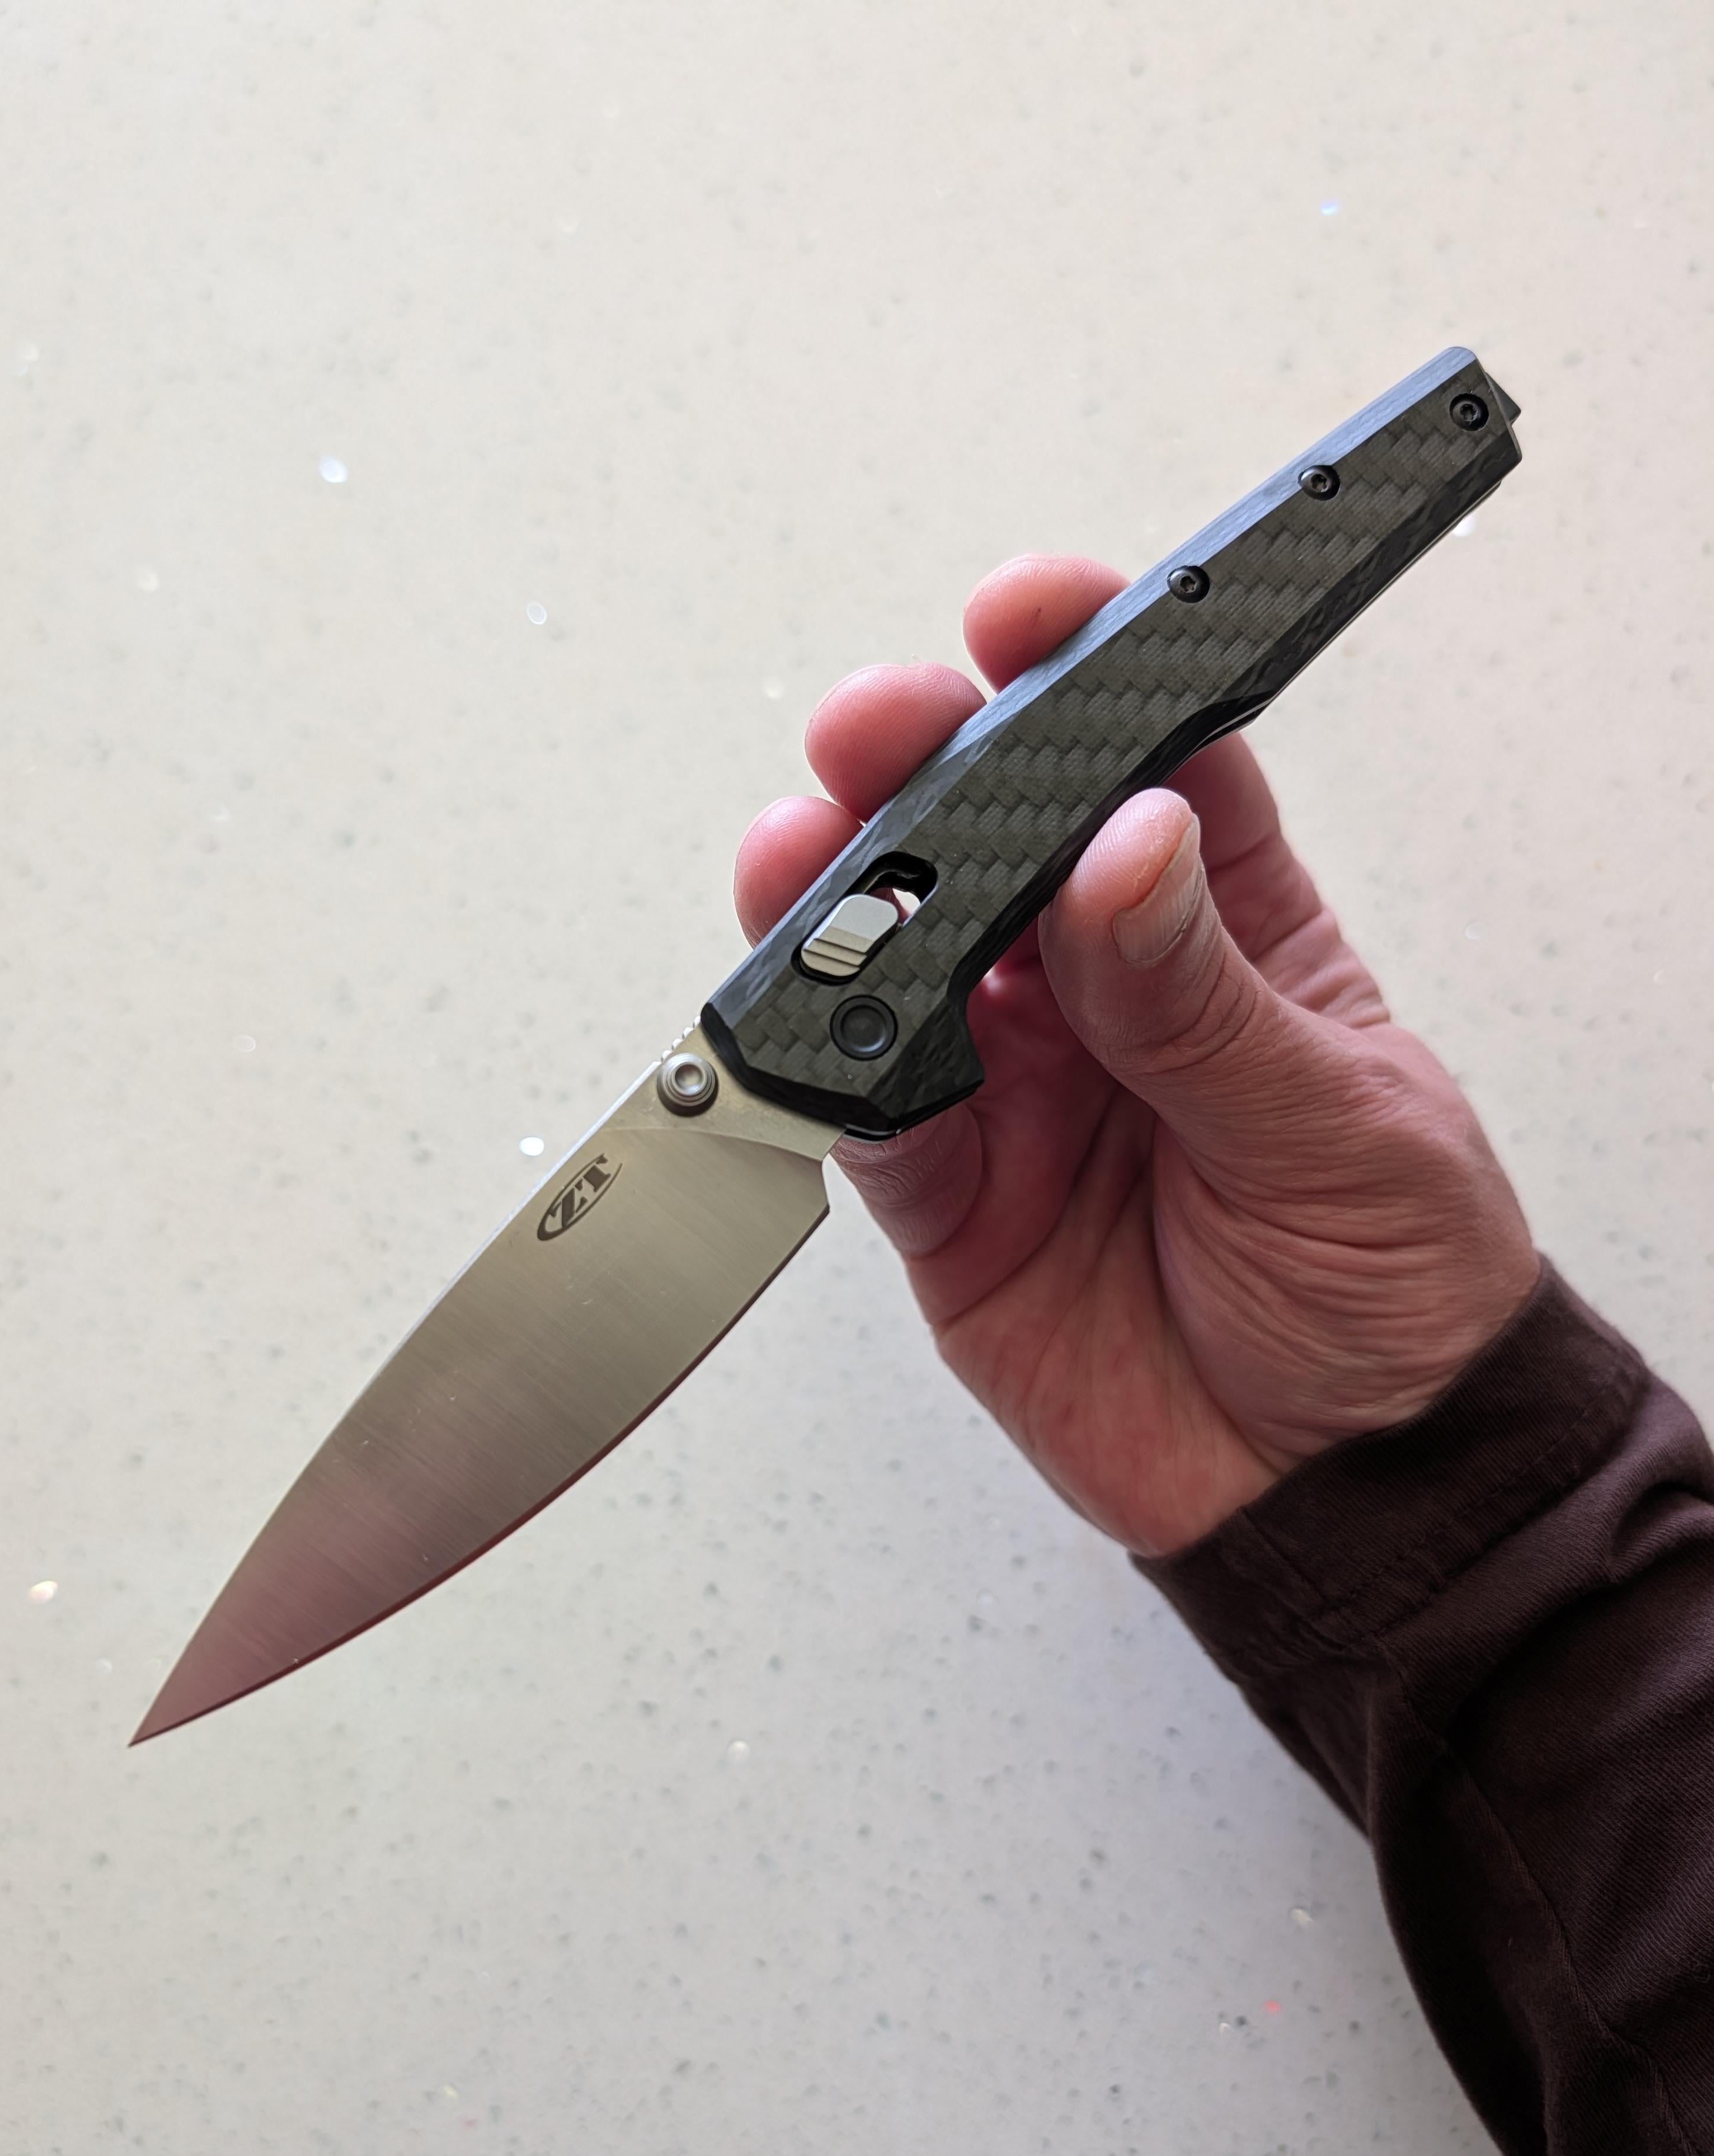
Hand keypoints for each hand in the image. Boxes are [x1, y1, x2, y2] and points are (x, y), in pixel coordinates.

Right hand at [735, 554, 1539, 1554]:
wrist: (1342, 1493)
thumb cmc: (1390, 1294)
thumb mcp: (1339, 1129)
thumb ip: (1207, 1002)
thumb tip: (1122, 853)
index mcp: (1222, 933)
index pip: (1145, 765)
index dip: (1080, 678)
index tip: (1030, 621)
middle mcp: (1101, 995)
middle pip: (987, 845)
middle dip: (921, 772)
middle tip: (878, 736)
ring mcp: (1017, 1093)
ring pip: (896, 968)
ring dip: (837, 908)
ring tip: (806, 867)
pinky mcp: (951, 1204)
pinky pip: (871, 1126)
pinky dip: (834, 1083)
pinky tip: (822, 1042)